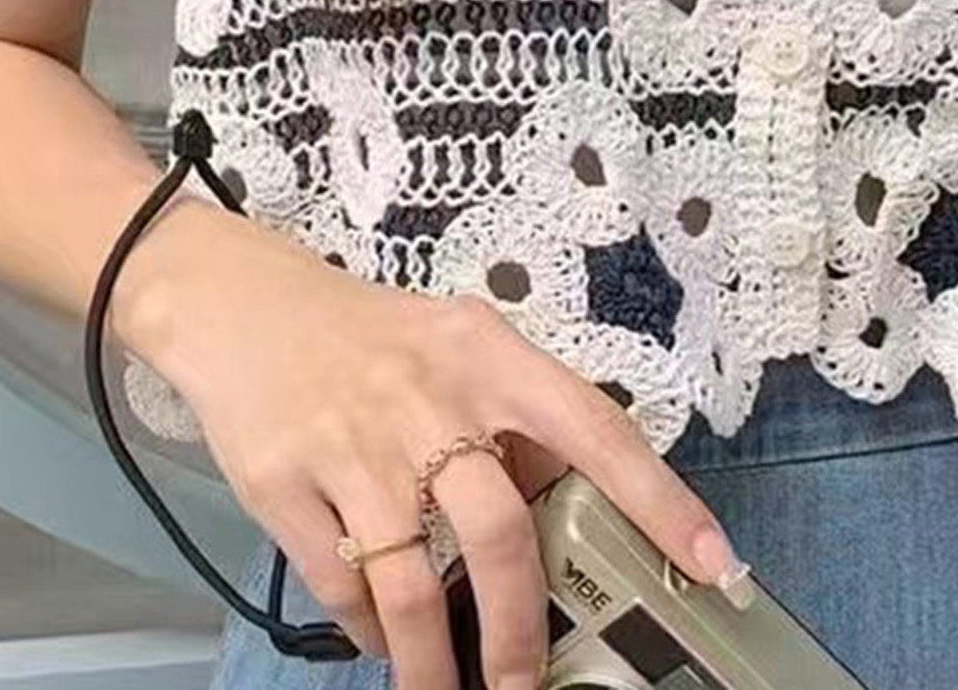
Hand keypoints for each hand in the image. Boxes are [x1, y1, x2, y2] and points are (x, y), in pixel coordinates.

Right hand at [118, 203, 745, 689]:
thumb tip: (577, 500)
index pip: (596, 428)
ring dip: (436, 661)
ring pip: (415, 583)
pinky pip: (343, 585)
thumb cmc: (373, 335)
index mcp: (491, 357)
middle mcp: (429, 398)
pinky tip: (384, 640)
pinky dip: (369, 630)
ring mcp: (355, 444)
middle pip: (501, 532)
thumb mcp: (462, 345)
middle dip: (520, 630)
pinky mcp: (285, 483)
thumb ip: (518, 414)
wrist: (243, 305)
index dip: (661, 498)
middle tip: (528, 684)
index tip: (714, 559)